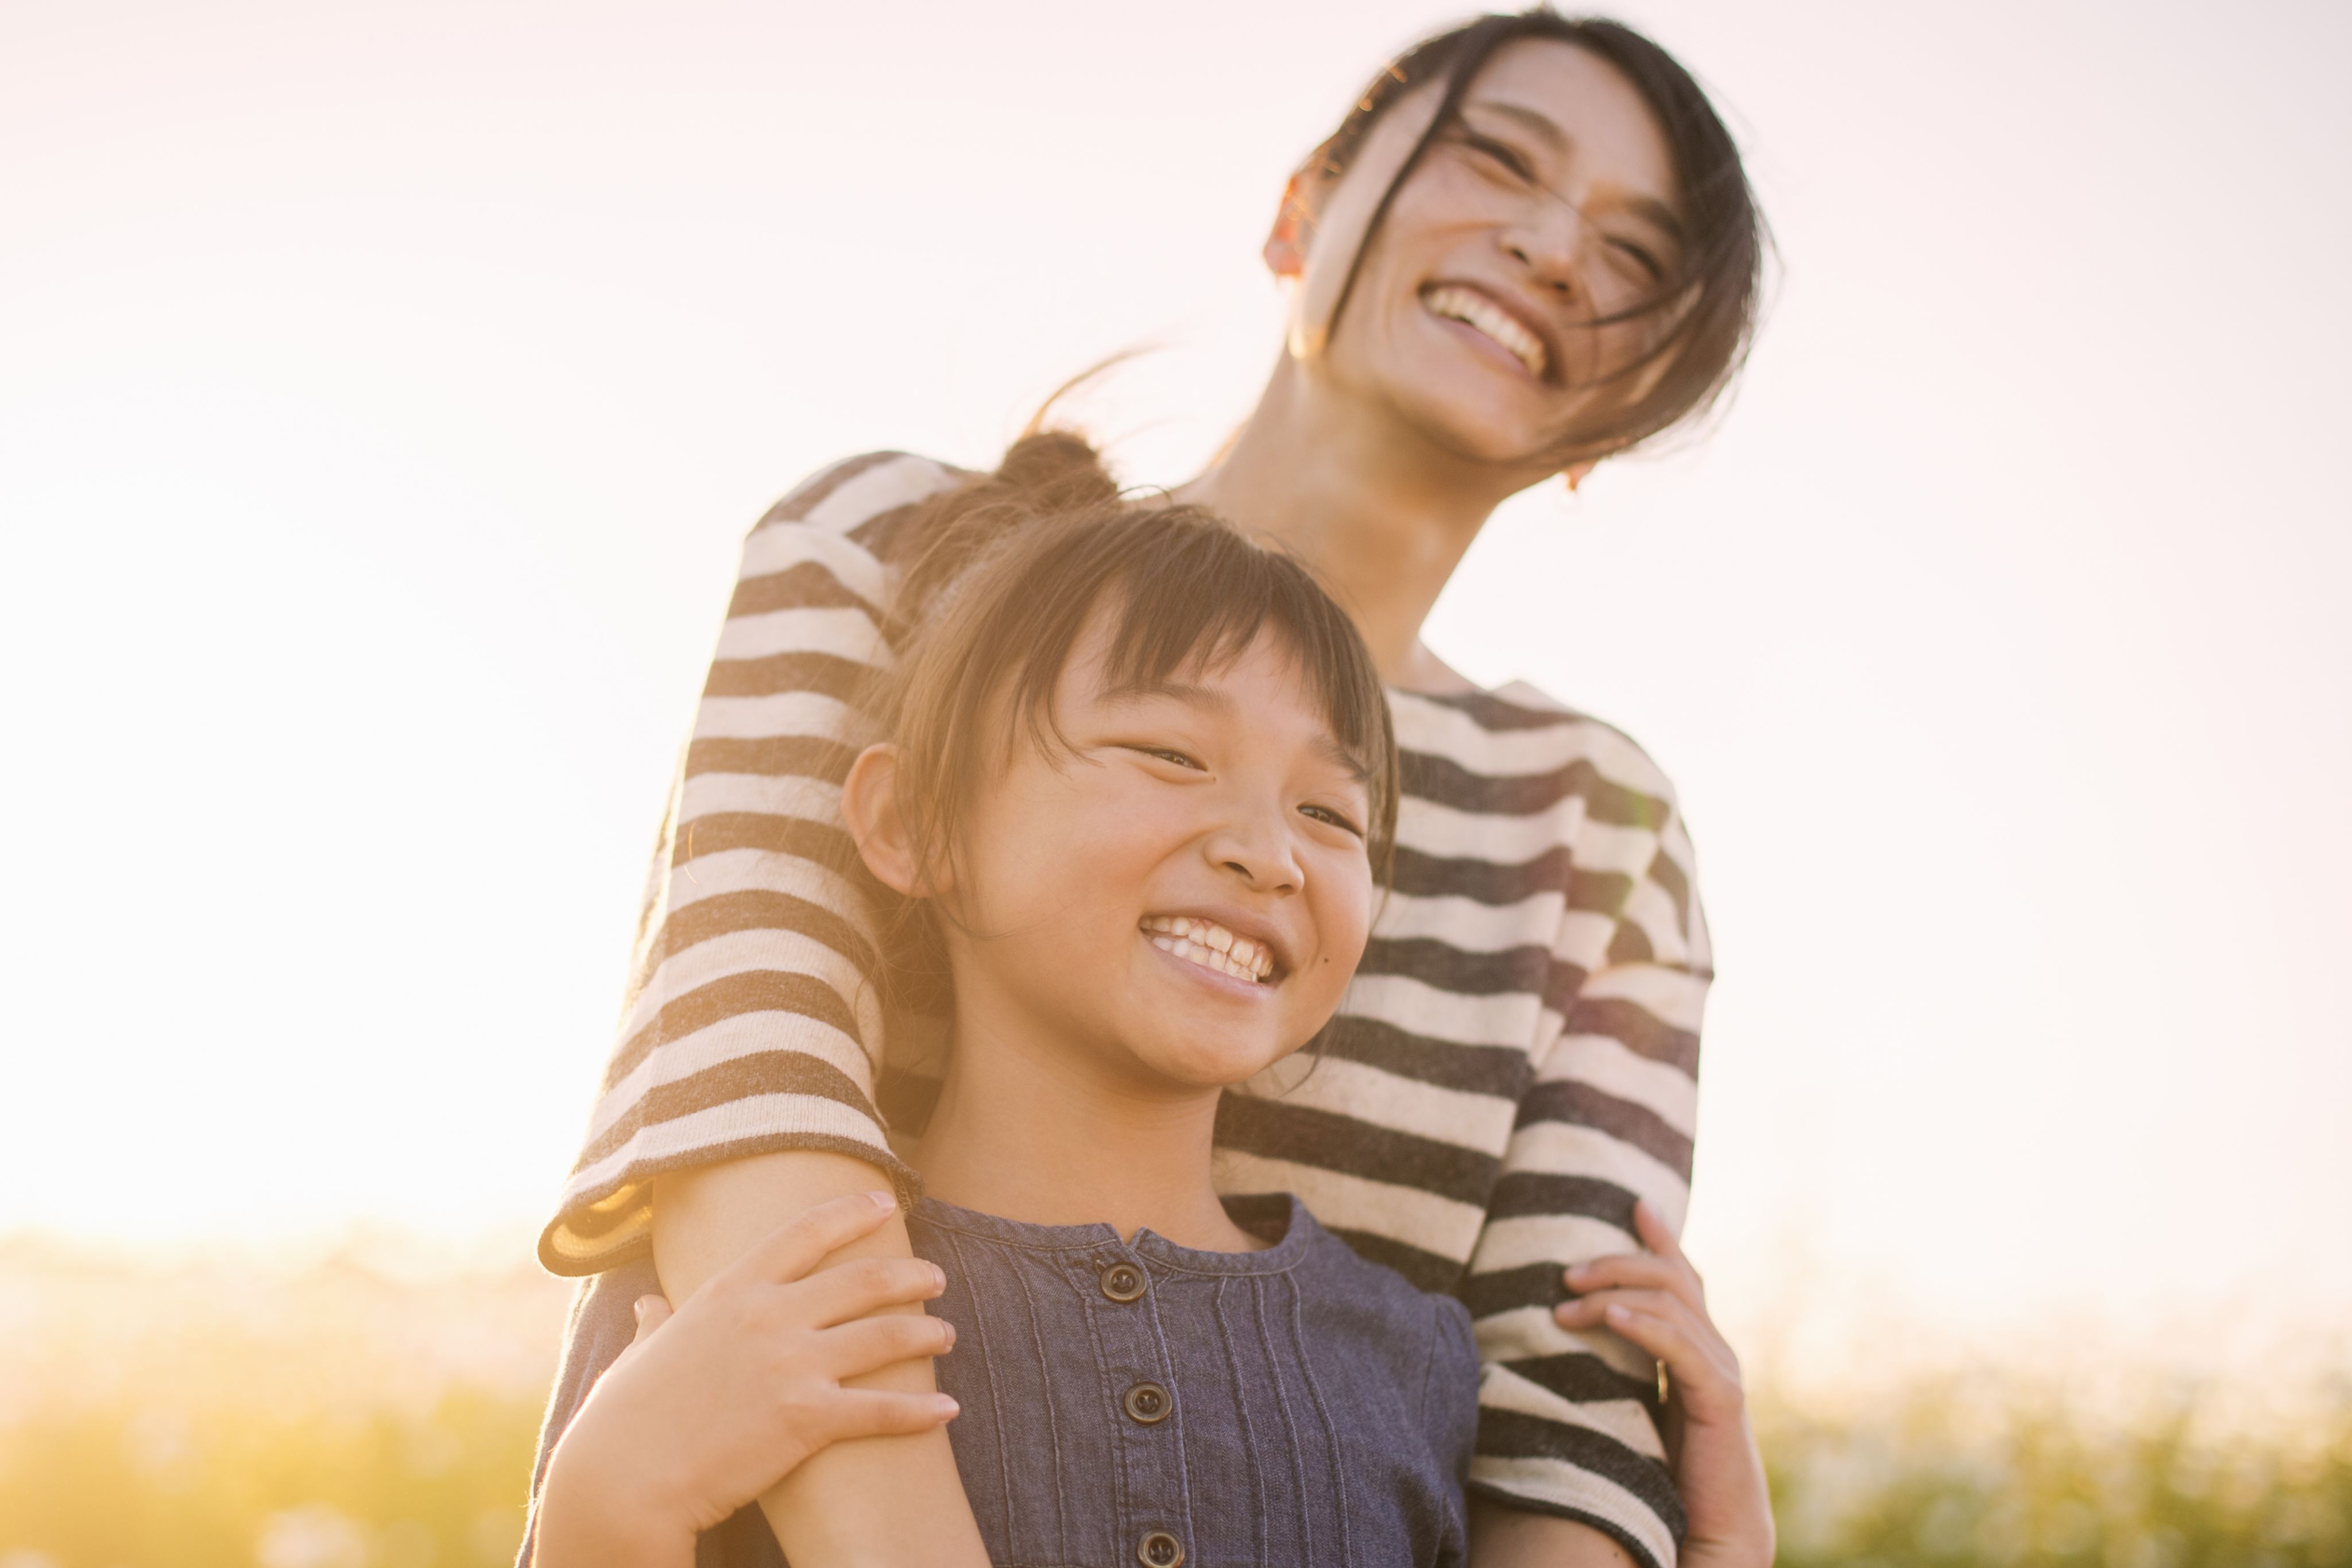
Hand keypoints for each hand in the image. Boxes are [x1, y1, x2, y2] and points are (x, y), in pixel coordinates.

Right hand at [535, 1192, 959, 1567]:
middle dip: (911, 1274)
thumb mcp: (642, 1353)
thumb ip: (657, 1322)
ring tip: (948, 1335)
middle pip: (863, 1279)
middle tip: (937, 1277)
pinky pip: (883, 1410)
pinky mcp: (807, 1419)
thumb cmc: (624, 1419)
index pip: (805, 1232)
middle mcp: (769, 1316)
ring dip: (928, 1333)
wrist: (623, 1479)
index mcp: (732, 1290)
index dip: (852, 1213)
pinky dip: (922, 1410)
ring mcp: (792, 1365)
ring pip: (886, 1336)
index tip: (886, 1204)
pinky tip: (946, 1410)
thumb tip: (650, 1305)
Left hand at [1555, 1200, 1774, 1567]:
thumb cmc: (1666, 1476)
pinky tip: (1610, 1320)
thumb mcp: (1634, 1409)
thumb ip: (1616, 1372)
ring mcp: (1721, 1369)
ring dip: (1614, 1293)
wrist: (1713, 1534)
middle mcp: (1715, 1348)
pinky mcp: (1720, 1397)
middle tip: (1566, 1272)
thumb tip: (1560, 1340)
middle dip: (1618, 1261)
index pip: (1681, 1276)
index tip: (1631, 1203)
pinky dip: (1644, 1326)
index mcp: (1696, 1348)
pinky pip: (1681, 1347)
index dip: (1658, 1237)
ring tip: (1567, 1299)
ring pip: (1671, 1302)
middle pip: (1671, 1277)